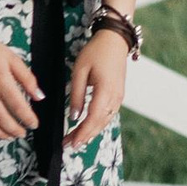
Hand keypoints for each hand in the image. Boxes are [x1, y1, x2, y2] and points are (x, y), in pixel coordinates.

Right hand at [0, 17, 40, 141]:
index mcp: (1, 79)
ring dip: (0, 134)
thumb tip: (39, 96)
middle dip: (15, 130)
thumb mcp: (12, 58)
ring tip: (10, 136)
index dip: (28, 118)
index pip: (18, 106)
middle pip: (2, 119)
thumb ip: (27, 79)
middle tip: (23, 133)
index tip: (35, 124)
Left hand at [65, 29, 128, 147]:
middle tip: (68, 145)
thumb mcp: (80, 71)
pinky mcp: (118, 95)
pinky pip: (108, 115)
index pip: (93, 118)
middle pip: (100, 124)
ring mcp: (119, 97)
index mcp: (106, 91)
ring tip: (75, 139)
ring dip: (90, 132)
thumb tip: (74, 117)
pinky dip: (97, 124)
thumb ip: (77, 95)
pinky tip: (88, 127)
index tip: (71, 143)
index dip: (82, 133)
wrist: (115, 40)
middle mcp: (115, 97)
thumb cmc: (96, 52)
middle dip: (84, 136)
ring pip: (105, 121)